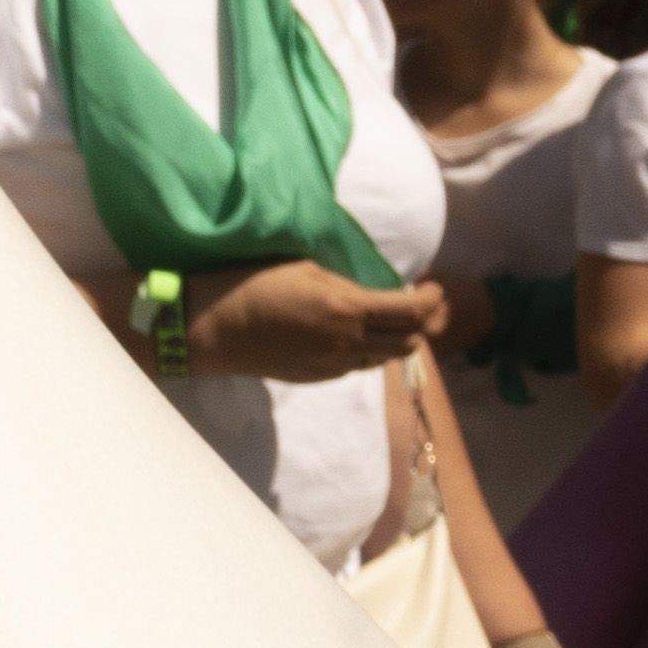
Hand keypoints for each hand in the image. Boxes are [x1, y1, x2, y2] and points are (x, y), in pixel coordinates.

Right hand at [181, 261, 447, 383]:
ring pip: (386, 358)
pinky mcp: (320, 377)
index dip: (432, 300)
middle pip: (410, 342)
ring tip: (383, 322)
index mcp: (348, 309)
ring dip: (395, 340)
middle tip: (414, 305)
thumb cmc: (254, 285)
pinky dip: (366, 350)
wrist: (215, 329)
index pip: (413, 311)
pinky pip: (357, 365)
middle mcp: (350, 342)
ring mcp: (335, 364)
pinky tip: (349, 335)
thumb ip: (346, 285)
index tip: (432, 287)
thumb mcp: (306, 270)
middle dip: (421, 323)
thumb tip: (371, 293)